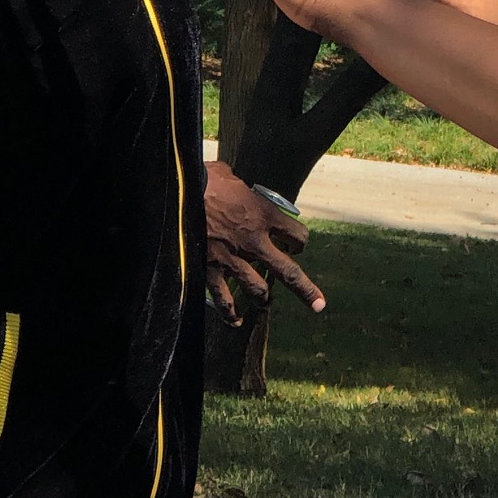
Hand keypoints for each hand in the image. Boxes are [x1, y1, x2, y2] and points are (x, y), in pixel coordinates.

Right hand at [203, 161, 325, 322]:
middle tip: (318, 305)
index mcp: (265, 214)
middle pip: (289, 272)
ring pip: (258, 290)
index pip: (298, 235)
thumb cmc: (205, 179)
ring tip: (265, 303)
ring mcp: (234, 258)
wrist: (179, 192)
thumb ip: (239, 186)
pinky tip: (235, 321)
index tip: (296, 242)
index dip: (300, 240)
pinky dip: (230, 313)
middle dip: (306, 290)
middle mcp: (255, 240)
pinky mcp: (212, 268)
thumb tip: (232, 181)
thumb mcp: (230, 176)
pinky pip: (224, 298)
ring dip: (264, 299)